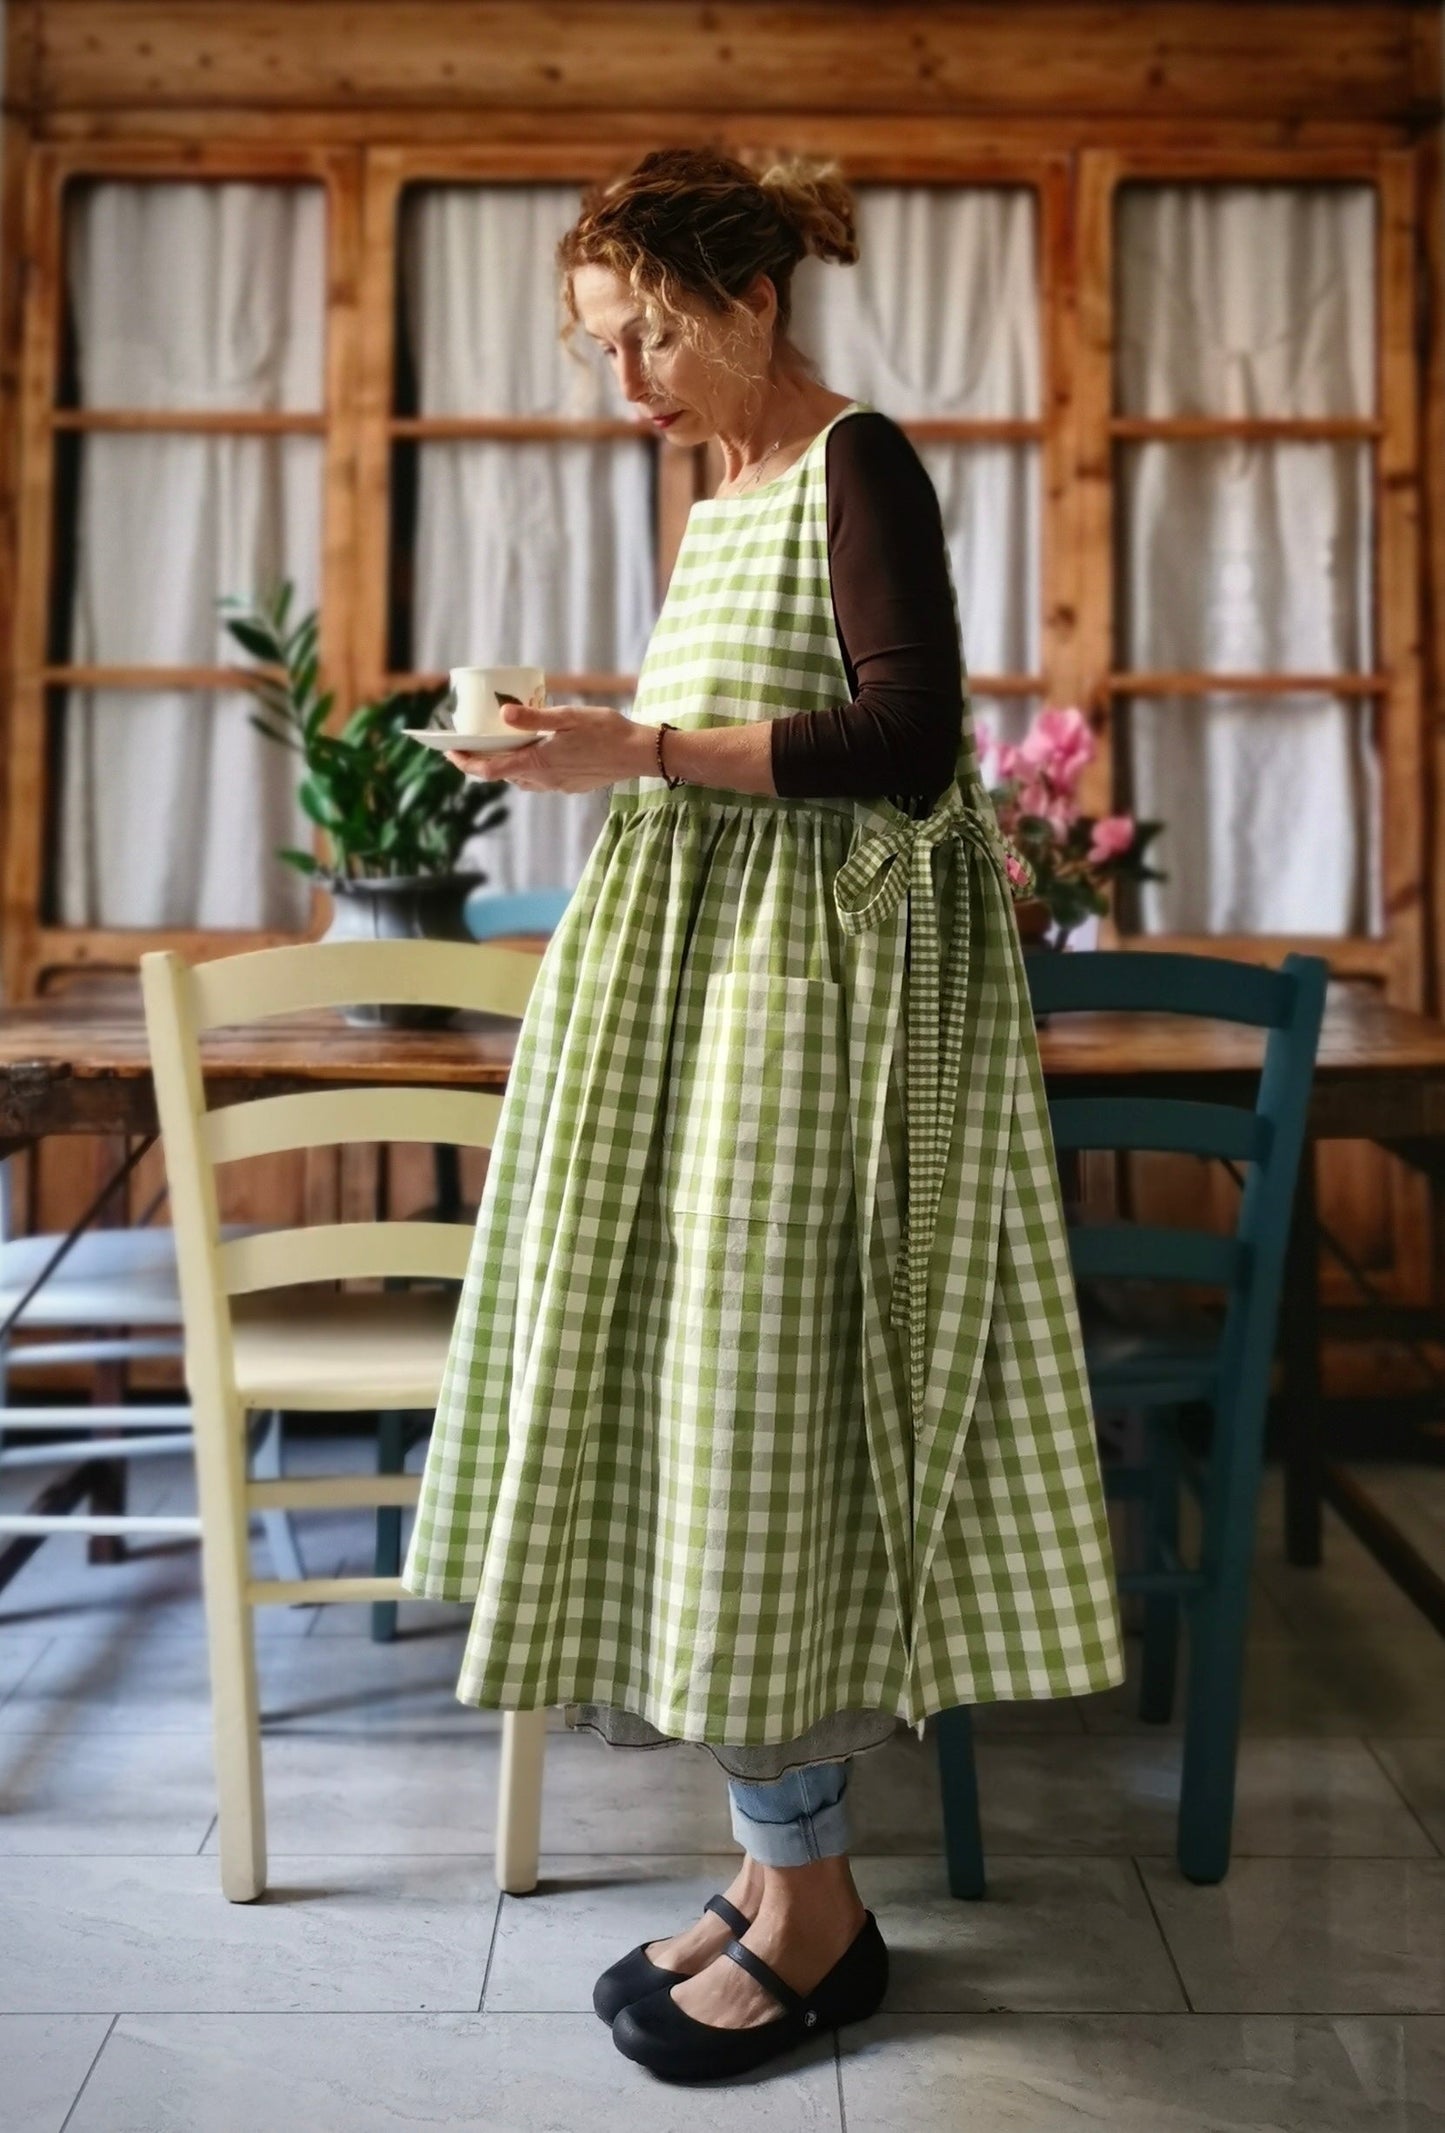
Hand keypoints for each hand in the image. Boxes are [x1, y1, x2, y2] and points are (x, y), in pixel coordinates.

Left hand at [444, 702, 651, 793]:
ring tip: (500, 744)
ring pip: (519, 778)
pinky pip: (538, 779)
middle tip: (470, 742)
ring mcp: (556, 786)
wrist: (640, 755)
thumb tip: (504, 714)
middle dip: (481, 761)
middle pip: (501, 774)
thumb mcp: (569, 717)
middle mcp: (543, 780)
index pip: (489, 769)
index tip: (449, 751)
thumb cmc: (607, 732)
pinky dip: (527, 766)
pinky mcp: (569, 786)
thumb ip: (535, 718)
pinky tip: (535, 750)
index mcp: (538, 763)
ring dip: (505, 764)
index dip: (464, 763)